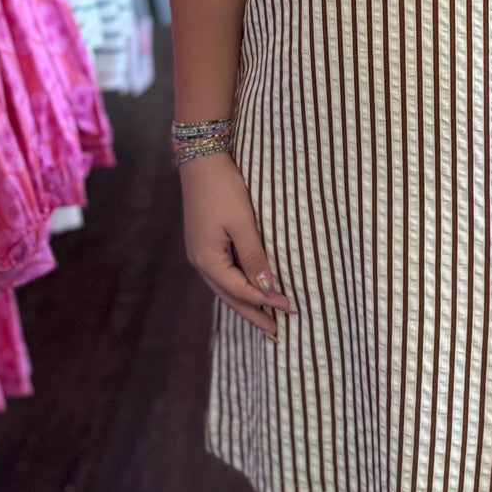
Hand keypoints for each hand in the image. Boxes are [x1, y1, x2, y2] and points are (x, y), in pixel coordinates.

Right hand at [179, 152, 296, 338]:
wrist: (201, 160)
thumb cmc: (224, 189)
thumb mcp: (243, 223)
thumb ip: (255, 257)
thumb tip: (267, 289)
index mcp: (207, 260)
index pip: (242, 291)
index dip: (268, 302)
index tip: (292, 308)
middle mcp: (199, 262)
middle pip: (230, 297)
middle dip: (254, 314)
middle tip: (276, 331)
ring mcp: (199, 253)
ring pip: (225, 286)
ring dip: (246, 301)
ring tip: (265, 316)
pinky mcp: (203, 242)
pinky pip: (223, 273)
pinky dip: (238, 285)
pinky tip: (250, 287)